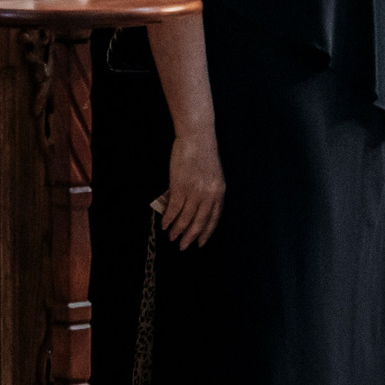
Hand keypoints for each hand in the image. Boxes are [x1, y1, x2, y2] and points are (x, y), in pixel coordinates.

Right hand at [163, 131, 225, 249]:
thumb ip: (208, 192)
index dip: (206, 232)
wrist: (197, 138)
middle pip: (199, 222)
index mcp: (219, 192)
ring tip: (171, 237)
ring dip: (177, 230)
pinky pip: (174, 209)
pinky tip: (164, 225)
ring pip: (185, 218)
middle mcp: (209, 195)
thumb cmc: (204, 154)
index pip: (214, 218)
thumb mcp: (213, 175)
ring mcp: (194, 192)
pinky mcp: (180, 187)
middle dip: (190, 237)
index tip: (200, 243)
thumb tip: (197, 209)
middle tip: (183, 247)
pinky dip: (168, 219)